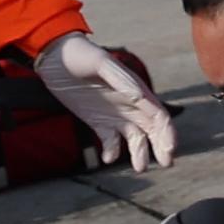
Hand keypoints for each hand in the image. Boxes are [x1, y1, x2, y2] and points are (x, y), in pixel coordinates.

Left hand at [34, 33, 174, 173]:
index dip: (167, 132)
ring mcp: (115, 115)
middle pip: (152, 130)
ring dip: (140, 153)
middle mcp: (130, 106)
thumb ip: (121, 79)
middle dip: (161, 147)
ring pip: (135, 139)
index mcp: (137, 91)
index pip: (159, 115)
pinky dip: (111, 152)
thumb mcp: (100, 63)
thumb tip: (140, 97)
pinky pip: (110, 141)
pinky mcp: (98, 121)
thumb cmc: (80, 55)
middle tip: (166, 164)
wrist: (54, 57)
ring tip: (140, 168)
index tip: (169, 149)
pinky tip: (107, 158)